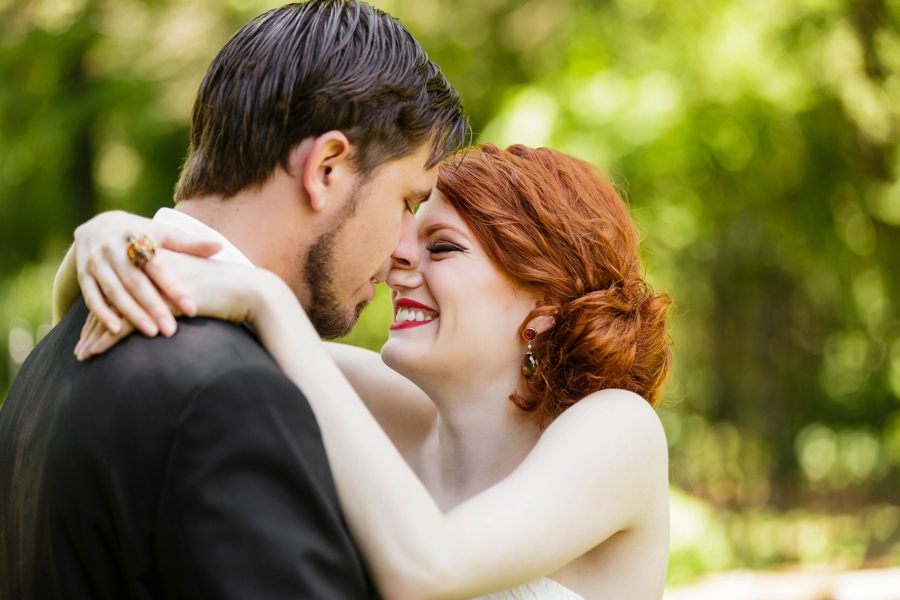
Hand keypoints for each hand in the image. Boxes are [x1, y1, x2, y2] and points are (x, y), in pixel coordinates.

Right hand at [75, 211, 220, 337]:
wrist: (98, 223)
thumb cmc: (141, 233)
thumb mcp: (163, 234)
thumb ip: (189, 243)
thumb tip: (220, 246)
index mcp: (138, 238)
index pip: (158, 266)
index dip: (174, 287)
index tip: (191, 308)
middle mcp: (114, 249)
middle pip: (136, 281)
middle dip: (154, 306)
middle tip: (171, 330)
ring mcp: (96, 262)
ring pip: (114, 290)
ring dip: (131, 313)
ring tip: (151, 333)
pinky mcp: (83, 274)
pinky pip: (91, 296)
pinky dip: (101, 313)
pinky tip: (116, 331)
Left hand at [76, 250, 287, 359]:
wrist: (249, 290)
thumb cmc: (231, 291)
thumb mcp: (202, 285)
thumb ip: (185, 291)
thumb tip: (181, 306)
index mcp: (158, 265)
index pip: (124, 285)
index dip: (108, 307)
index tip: (94, 325)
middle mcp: (150, 274)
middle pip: (113, 299)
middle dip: (94, 325)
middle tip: (81, 344)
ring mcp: (154, 290)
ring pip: (113, 313)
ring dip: (94, 335)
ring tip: (82, 354)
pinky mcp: (160, 307)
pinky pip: (125, 324)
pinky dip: (106, 340)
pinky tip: (95, 352)